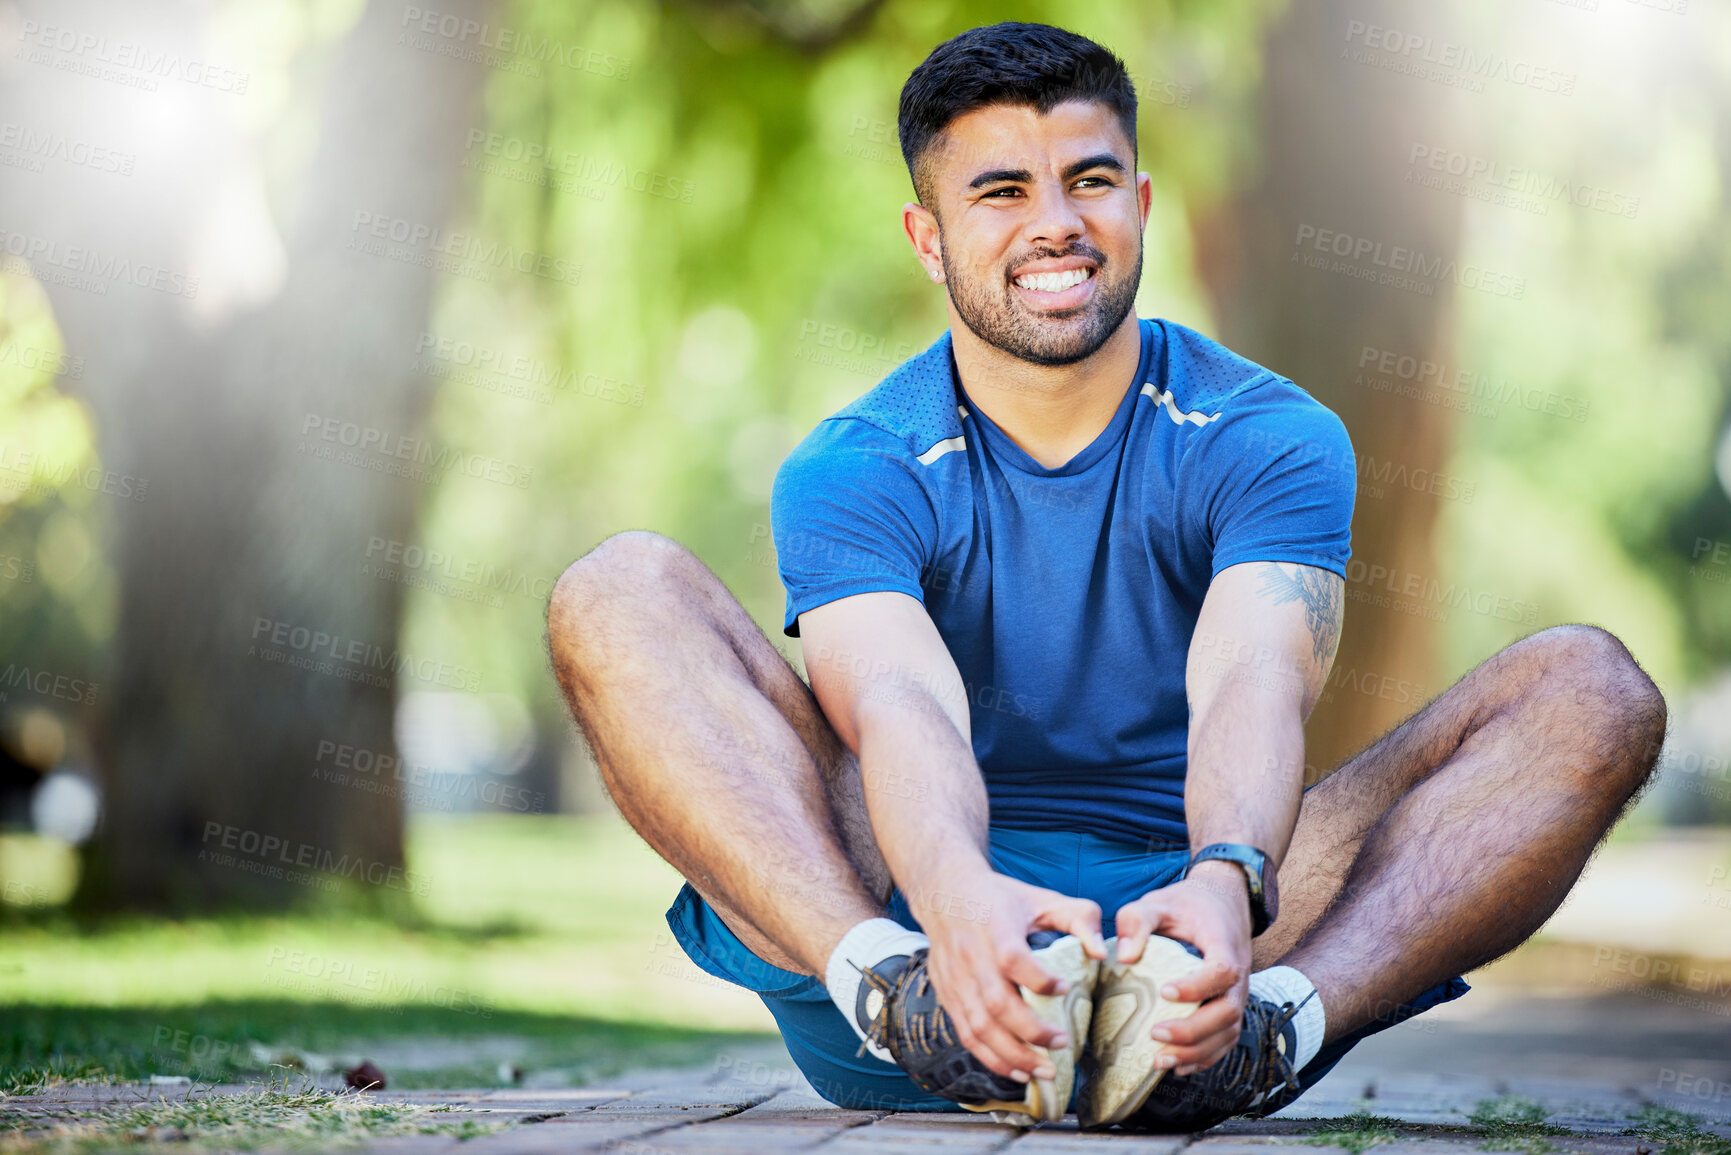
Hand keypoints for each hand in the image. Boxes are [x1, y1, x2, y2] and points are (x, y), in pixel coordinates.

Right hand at [914, 867, 1106, 1082]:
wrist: (944, 892)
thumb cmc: (1000, 898)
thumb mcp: (1042, 898)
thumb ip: (1079, 918)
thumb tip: (1100, 952)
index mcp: (995, 929)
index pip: (1013, 960)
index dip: (1040, 980)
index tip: (1066, 988)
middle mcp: (971, 957)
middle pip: (996, 1004)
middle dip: (1031, 1033)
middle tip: (1063, 1044)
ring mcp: (956, 980)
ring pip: (979, 1027)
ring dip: (1012, 1056)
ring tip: (1043, 1071)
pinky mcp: (948, 996)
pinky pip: (966, 1035)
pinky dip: (990, 1058)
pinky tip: (1016, 1071)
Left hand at [1111, 860, 1251, 1074]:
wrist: (1220, 903)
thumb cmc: (1186, 904)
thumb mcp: (1157, 901)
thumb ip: (1136, 920)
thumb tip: (1124, 956)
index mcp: (1225, 945)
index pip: (1222, 972)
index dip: (1197, 987)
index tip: (1164, 991)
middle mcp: (1239, 975)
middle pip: (1228, 1012)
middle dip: (1193, 1030)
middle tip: (1155, 1034)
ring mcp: (1237, 995)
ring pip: (1228, 1033)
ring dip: (1197, 1052)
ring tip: (1160, 1059)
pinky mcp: (1230, 1008)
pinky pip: (1226, 1040)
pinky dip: (1205, 1058)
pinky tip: (1178, 1066)